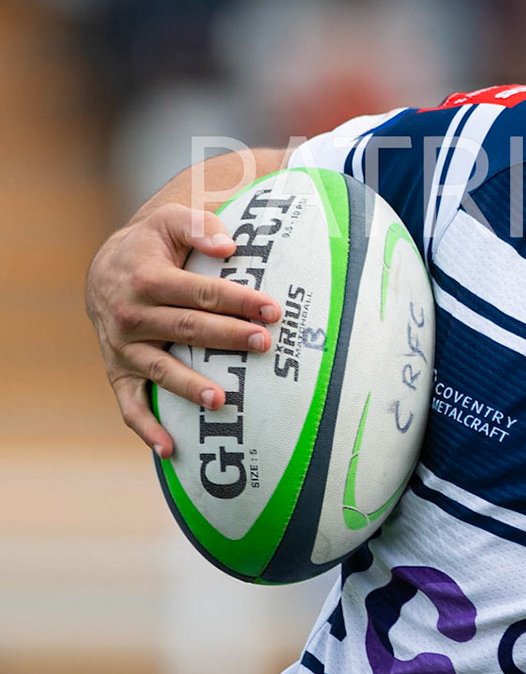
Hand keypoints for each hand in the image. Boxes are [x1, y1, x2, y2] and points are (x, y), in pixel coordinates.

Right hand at [85, 204, 282, 456]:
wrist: (105, 269)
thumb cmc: (153, 245)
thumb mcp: (171, 222)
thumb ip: (200, 228)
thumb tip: (229, 247)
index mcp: (147, 280)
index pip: (201, 293)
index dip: (238, 301)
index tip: (274, 310)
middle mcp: (130, 317)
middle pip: (187, 330)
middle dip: (228, 338)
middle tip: (265, 344)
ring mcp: (123, 348)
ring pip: (161, 370)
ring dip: (189, 387)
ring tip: (221, 398)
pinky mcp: (119, 372)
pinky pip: (130, 404)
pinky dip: (146, 428)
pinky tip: (170, 450)